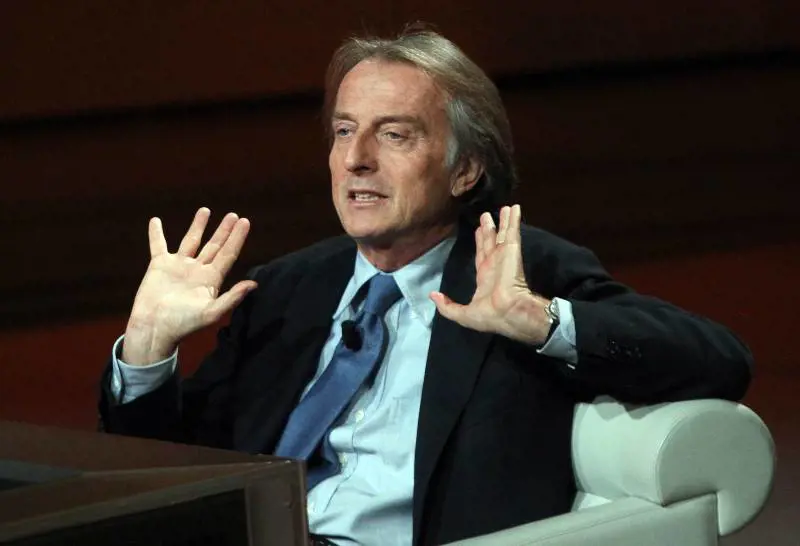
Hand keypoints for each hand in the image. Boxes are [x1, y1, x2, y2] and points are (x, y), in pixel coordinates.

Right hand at [122, 208, 256, 364]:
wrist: (155, 329)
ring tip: (205, 210)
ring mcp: (179, 266)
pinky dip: (156, 233)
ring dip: (198, 226)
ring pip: (191, 241)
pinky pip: (158, 245)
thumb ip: (232, 297)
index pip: (228, 254)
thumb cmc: (183, 324)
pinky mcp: (160, 266)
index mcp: (211, 279)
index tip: (245, 222)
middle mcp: (198, 270)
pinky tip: (156, 221)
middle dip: (224, 230)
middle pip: (214, 245)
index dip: (237, 238)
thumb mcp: (211, 312)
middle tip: (234, 215)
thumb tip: (254, 284)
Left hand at [430, 204, 551, 345]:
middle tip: (486, 216)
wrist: (508, 311)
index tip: (479, 231)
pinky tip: (515, 208)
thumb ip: (447, 306)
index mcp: (484, 278)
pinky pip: (512, 231)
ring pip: (503, 233)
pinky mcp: (512, 250)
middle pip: (491, 242)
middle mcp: (495, 264)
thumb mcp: (462, 314)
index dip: (480, 243)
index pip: (481, 255)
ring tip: (505, 208)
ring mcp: (504, 255)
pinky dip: (514, 219)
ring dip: (504, 221)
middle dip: (489, 229)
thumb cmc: (488, 314)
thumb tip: (432, 295)